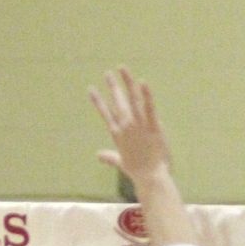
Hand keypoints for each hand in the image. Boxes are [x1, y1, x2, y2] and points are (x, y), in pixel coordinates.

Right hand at [89, 67, 170, 185]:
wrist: (150, 176)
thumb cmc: (137, 170)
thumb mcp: (120, 162)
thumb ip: (109, 157)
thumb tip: (98, 155)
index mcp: (117, 134)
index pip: (105, 113)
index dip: (98, 100)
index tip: (91, 89)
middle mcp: (125, 127)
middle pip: (117, 102)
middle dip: (112, 86)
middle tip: (106, 73)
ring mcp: (139, 125)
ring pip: (132, 100)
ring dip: (126, 83)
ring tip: (121, 69)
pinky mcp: (153, 126)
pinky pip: (149, 107)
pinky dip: (146, 95)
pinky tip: (143, 82)